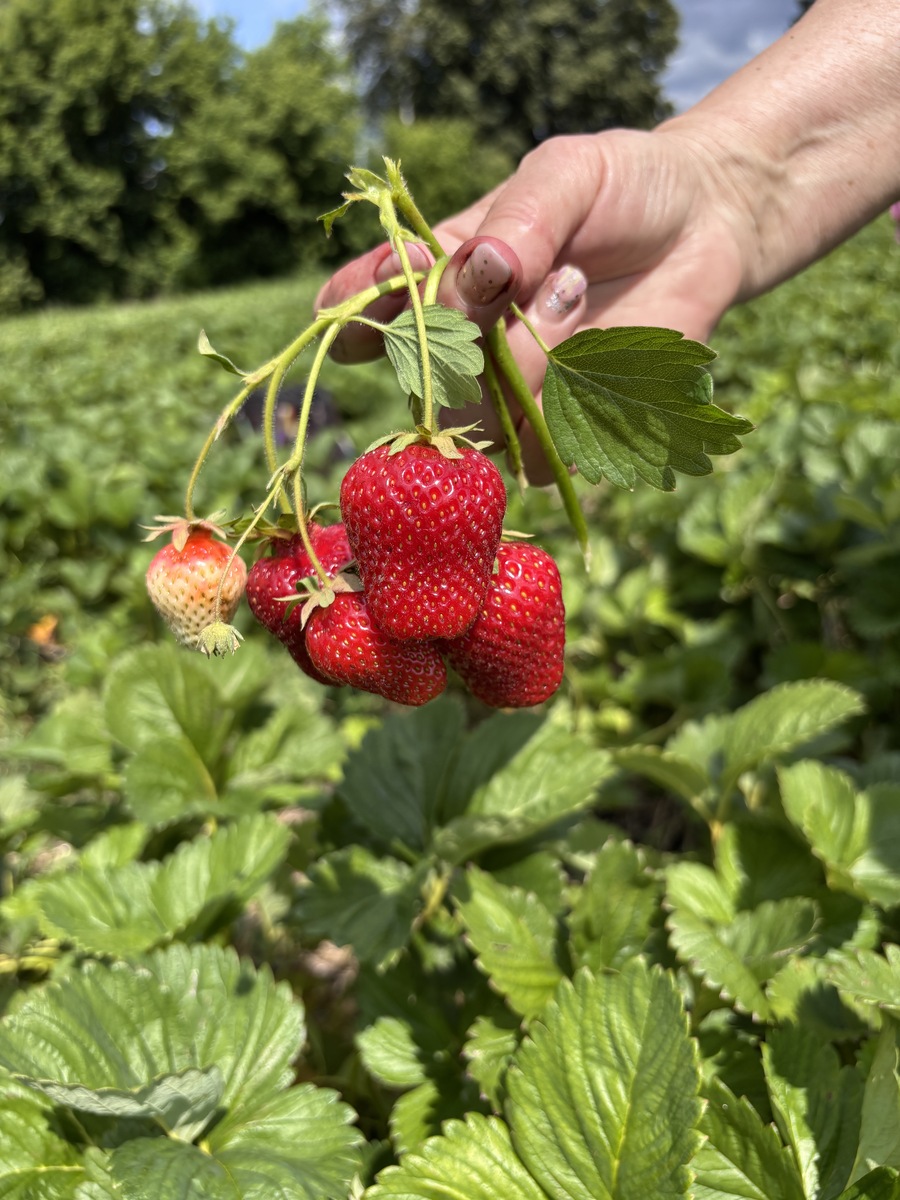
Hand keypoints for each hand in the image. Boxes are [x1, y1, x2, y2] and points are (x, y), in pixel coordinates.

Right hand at [316, 126, 750, 478]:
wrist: (706, 228)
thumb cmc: (624, 189)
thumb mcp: (570, 173)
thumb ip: (521, 215)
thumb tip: (483, 270)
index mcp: (441, 275)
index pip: (370, 307)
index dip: (359, 310)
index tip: (379, 289)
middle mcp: (464, 342)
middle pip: (425, 376)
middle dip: (472, 328)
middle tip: (537, 273)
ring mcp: (510, 392)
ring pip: (483, 418)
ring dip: (530, 361)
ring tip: (577, 291)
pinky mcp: (562, 429)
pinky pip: (538, 452)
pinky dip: (570, 405)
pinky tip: (602, 348)